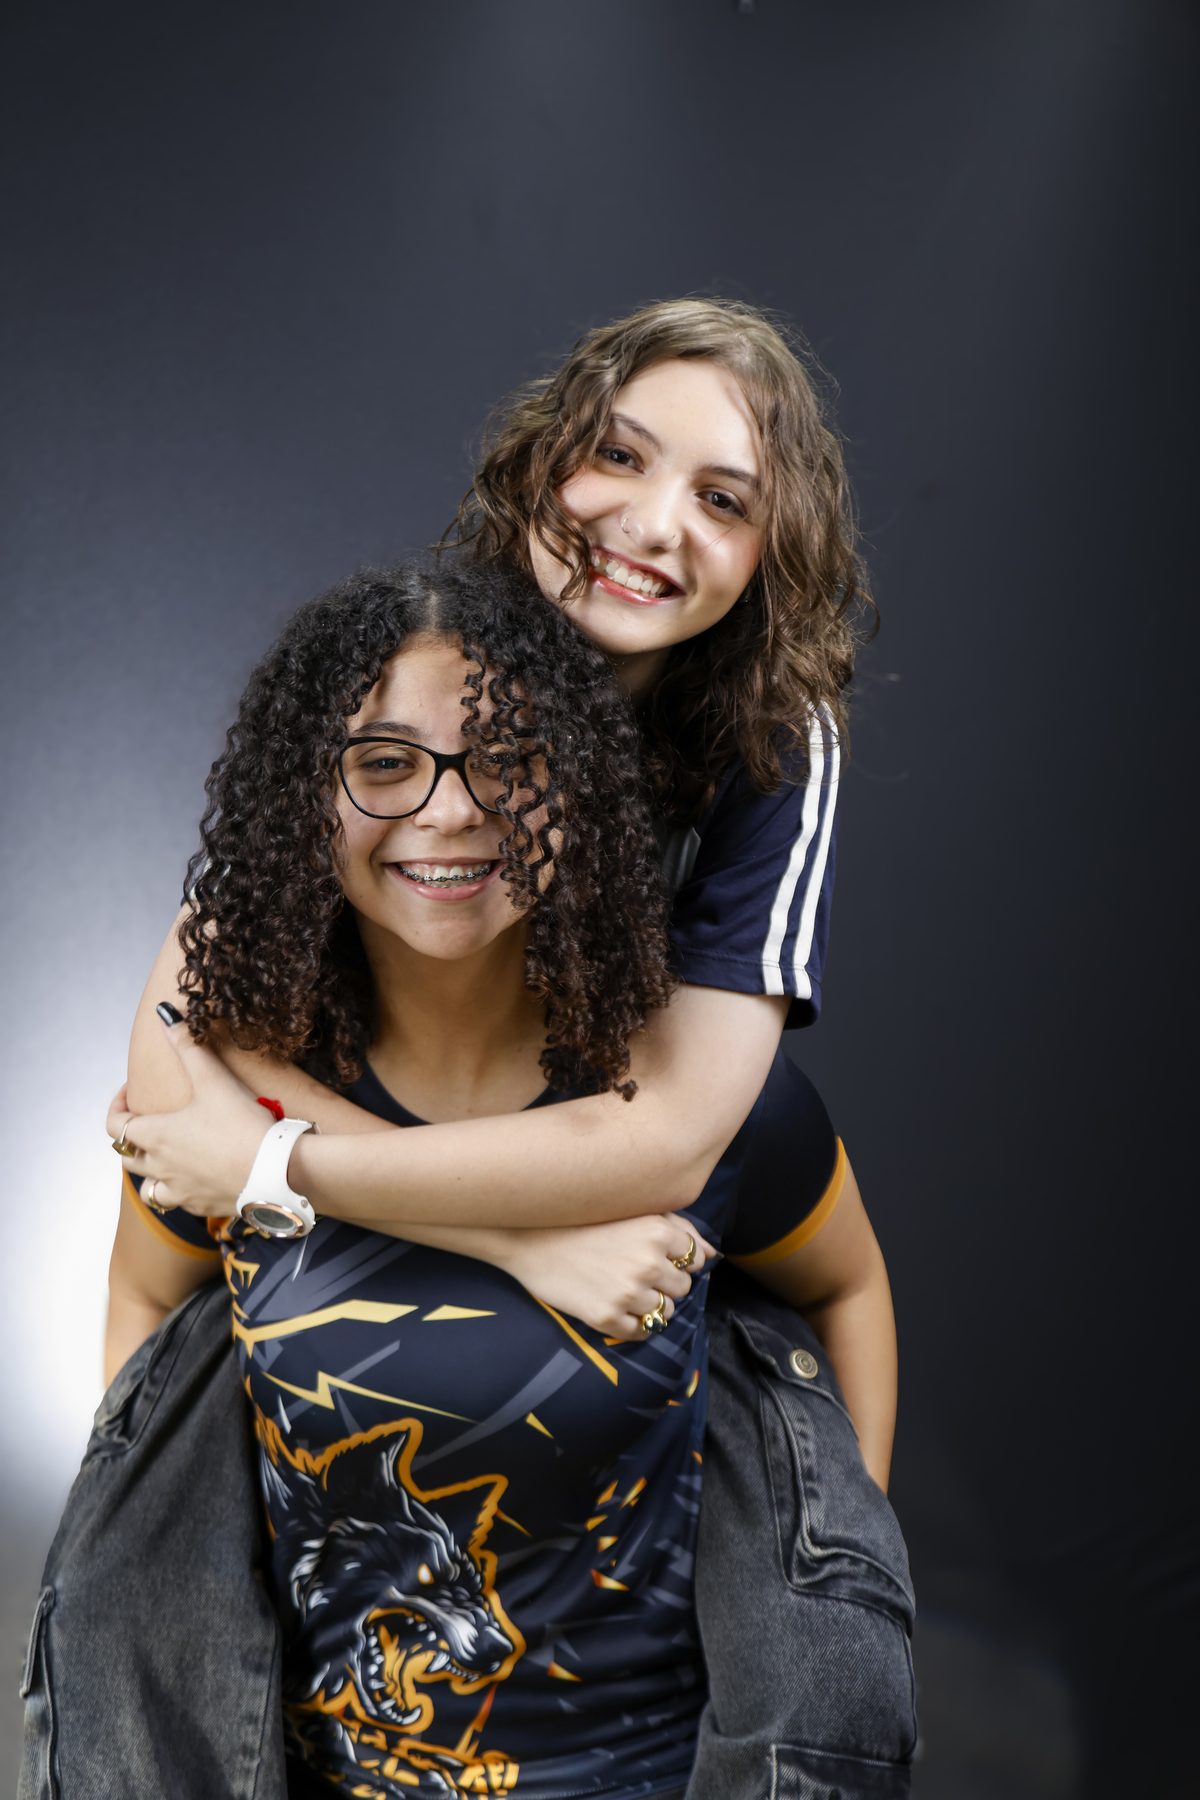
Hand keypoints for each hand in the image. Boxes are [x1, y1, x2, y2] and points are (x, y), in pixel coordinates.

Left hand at [107, 1016, 272, 1214]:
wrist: (276, 1173)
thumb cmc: (243, 1126)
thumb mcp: (214, 1079)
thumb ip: (188, 1045)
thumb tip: (165, 1013)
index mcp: (156, 1136)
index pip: (114, 1125)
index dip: (116, 1106)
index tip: (130, 1093)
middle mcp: (161, 1168)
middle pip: (126, 1156)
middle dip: (131, 1138)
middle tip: (150, 1122)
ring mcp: (180, 1191)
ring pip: (149, 1188)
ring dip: (152, 1172)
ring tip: (170, 1157)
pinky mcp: (202, 1207)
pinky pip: (180, 1202)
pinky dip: (182, 1189)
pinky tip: (199, 1177)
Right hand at [496, 1213, 715, 1341]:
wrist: (528, 1238)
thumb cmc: (583, 1221)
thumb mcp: (634, 1212)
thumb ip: (679, 1228)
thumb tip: (712, 1254)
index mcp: (657, 1232)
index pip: (695, 1261)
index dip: (675, 1261)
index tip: (651, 1257)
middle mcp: (648, 1263)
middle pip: (683, 1289)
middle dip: (664, 1285)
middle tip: (632, 1273)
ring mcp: (627, 1294)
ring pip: (665, 1314)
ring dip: (649, 1305)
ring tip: (619, 1288)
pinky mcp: (607, 1318)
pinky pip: (641, 1334)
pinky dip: (632, 1325)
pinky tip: (612, 1305)